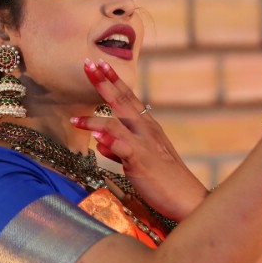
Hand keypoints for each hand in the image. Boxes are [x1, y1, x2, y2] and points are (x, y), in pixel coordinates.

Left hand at [70, 59, 207, 221]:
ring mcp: (144, 145)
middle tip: (88, 64)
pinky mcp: (141, 162)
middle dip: (103, 83)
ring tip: (74, 119)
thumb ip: (118, 149)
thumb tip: (100, 143)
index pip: (129, 97)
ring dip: (93, 120)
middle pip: (122, 101)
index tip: (100, 64)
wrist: (188, 199)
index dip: (114, 80)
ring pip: (115, 124)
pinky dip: (109, 142)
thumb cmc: (164, 180)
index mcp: (148, 126)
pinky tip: (97, 139)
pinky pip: (122, 148)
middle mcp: (147, 130)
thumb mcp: (140, 159)